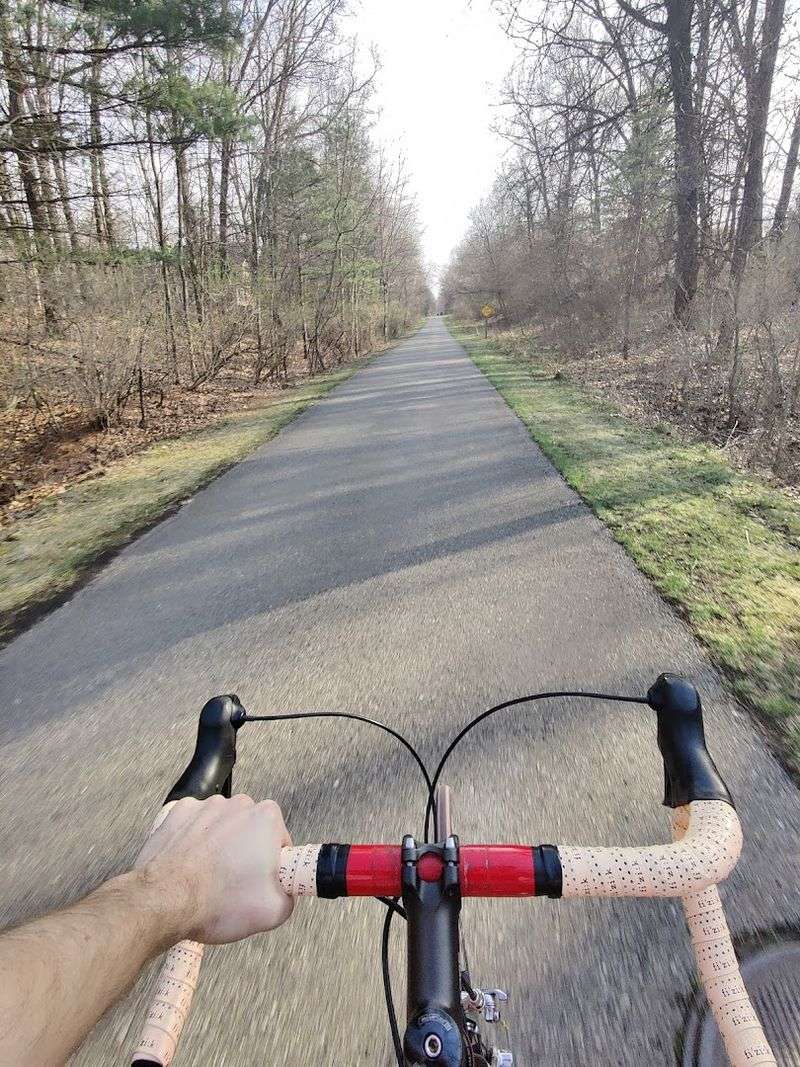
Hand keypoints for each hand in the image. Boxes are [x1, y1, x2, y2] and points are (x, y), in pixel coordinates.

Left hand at [135, 794, 293, 943]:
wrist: (163, 902)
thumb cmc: (216, 902)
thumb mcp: (274, 911)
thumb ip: (292, 893)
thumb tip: (287, 890)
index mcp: (266, 818)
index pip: (281, 841)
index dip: (274, 866)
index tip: (262, 881)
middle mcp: (237, 804)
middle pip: (252, 831)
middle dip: (247, 853)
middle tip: (236, 884)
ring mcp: (205, 806)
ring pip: (222, 828)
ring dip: (220, 847)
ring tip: (209, 878)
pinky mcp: (178, 813)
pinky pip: (194, 827)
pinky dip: (194, 843)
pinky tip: (192, 866)